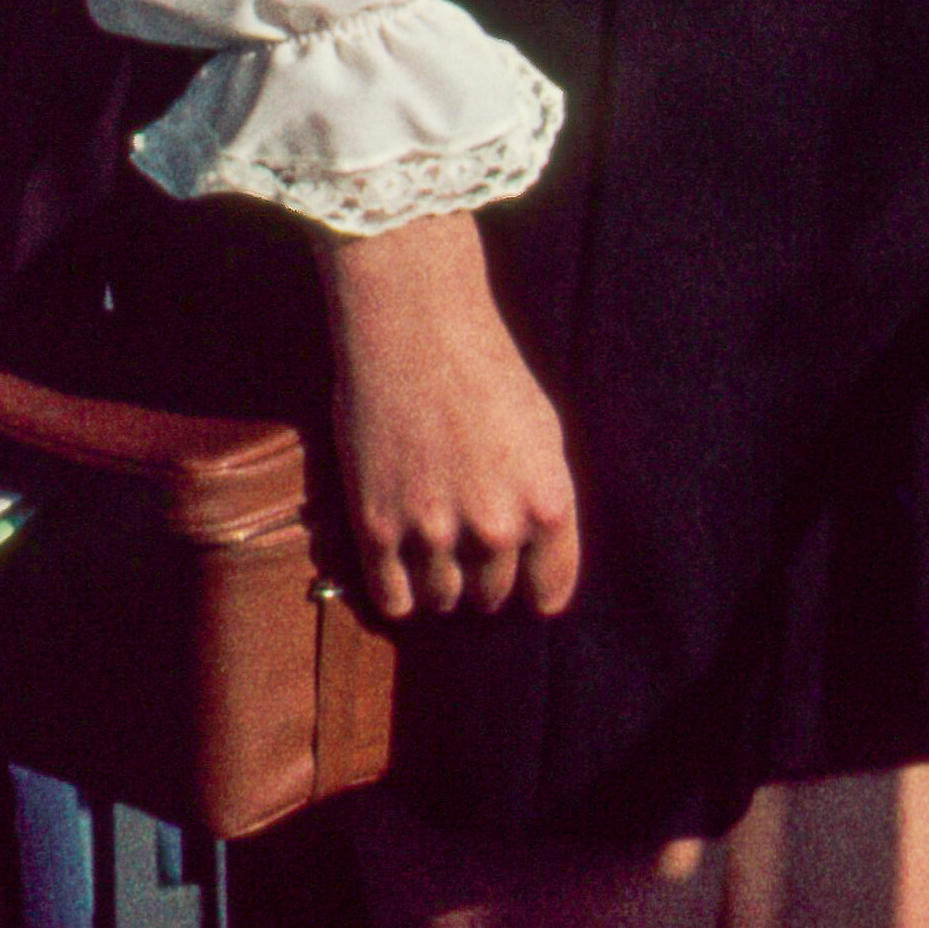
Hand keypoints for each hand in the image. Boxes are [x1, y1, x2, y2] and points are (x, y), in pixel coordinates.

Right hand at [315, 211, 581, 622]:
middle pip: (492, 596)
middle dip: (485, 580)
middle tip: (470, 554)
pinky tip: (401, 580)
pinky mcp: (378, 525)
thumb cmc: (487, 371)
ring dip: (441, 587)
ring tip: (435, 559)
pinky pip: (392, 596)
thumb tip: (539, 557)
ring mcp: (434, 530)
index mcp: (548, 504)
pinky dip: (398, 596)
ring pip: (442, 599)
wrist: (414, 328)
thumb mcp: (545, 435)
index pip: (550, 590)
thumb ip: (545, 501)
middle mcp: (497, 527)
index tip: (524, 586)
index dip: (537, 591)